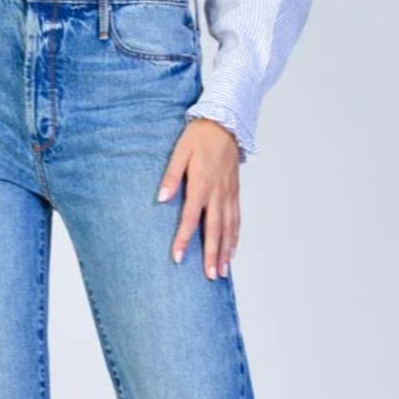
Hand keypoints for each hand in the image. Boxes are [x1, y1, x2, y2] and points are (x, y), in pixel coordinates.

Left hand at [156, 119, 240, 278]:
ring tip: (221, 272)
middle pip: (215, 229)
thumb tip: (161, 199)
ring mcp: (229, 194)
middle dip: (211, 254)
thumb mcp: (179, 152)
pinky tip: (231, 251)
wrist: (226, 122)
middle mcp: (218, 192)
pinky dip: (235, 237)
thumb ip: (171, 177)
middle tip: (209, 276)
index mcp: (202, 184)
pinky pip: (237, 219)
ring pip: (229, 228)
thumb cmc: (199, 137)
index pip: (191, 217)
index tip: (177, 258)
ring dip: (225, 251)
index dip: (183, 239)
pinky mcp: (235, 192)